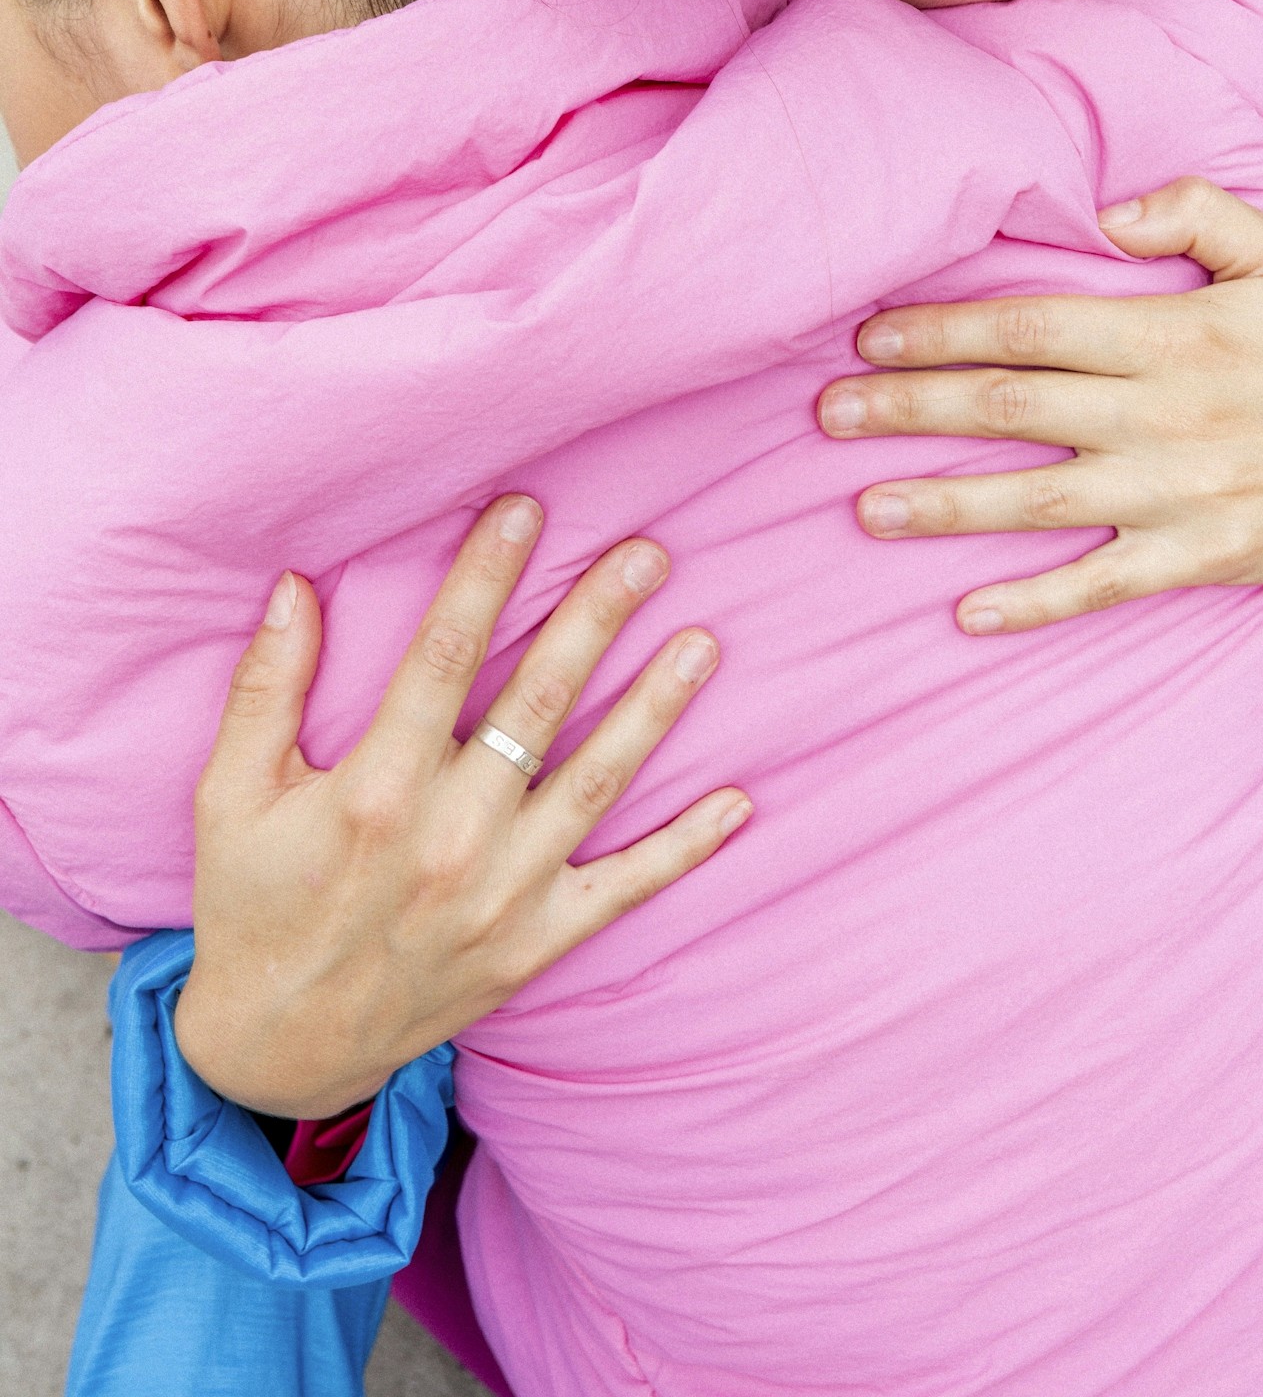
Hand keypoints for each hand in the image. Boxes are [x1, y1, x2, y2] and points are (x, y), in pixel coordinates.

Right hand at [174, 496, 749, 1118]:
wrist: (278, 1050)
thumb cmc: (252, 905)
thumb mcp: (230, 796)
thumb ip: (264, 688)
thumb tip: (292, 586)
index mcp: (375, 789)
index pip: (443, 656)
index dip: (486, 576)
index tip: (525, 510)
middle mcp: (449, 838)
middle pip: (538, 703)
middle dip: (595, 619)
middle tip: (647, 554)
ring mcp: (502, 895)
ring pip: (596, 781)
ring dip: (654, 709)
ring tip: (704, 643)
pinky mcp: (534, 944)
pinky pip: (624, 890)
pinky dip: (684, 849)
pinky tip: (737, 801)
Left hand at [817, 179, 1262, 632]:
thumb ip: (1200, 214)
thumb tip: (1108, 214)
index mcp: (1174, 334)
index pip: (1032, 327)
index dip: (944, 331)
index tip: (870, 336)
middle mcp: (1163, 414)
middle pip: (1012, 406)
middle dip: (912, 408)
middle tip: (829, 414)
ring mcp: (1176, 494)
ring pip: (1038, 500)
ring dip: (946, 504)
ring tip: (866, 507)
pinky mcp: (1198, 559)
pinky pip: (1101, 585)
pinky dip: (1034, 603)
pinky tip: (965, 613)